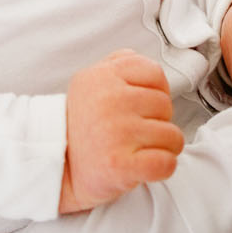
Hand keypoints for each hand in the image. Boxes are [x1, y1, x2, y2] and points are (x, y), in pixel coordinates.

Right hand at [57, 50, 183, 213]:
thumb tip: (144, 60)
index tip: (144, 107)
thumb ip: (117, 65)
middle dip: (158, 121)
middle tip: (137, 133)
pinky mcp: (121, 164)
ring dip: (163, 147)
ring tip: (140, 150)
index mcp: (101, 77)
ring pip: (172, 135)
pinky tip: (146, 166)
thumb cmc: (81, 128)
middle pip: (165, 105)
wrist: (59, 172)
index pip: (156, 73)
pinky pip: (167, 162)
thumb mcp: (88, 84)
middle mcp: (108, 100)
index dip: (157, 92)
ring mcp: (116, 132)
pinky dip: (163, 167)